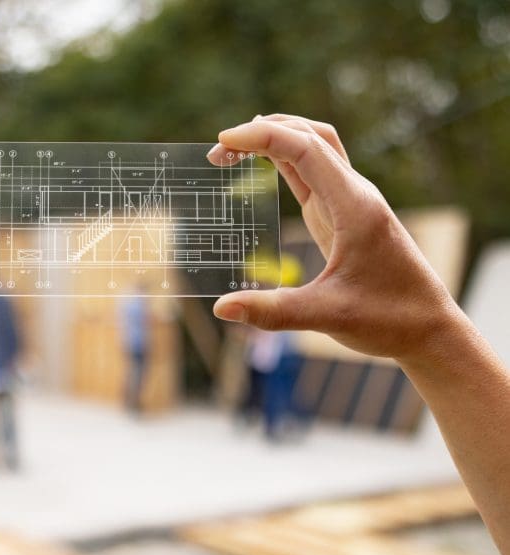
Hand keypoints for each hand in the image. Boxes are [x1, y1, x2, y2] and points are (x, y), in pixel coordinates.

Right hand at [207, 114, 461, 362]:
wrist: (429, 329)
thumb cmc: (388, 319)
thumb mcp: (327, 316)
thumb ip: (272, 311)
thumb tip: (221, 309)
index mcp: (354, 207)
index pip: (306, 149)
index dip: (263, 137)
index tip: (223, 140)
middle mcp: (354, 195)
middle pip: (310, 135)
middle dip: (264, 131)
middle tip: (219, 149)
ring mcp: (350, 203)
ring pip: (315, 147)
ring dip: (276, 138)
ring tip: (233, 148)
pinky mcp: (344, 215)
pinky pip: (314, 172)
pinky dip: (285, 159)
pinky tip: (261, 163)